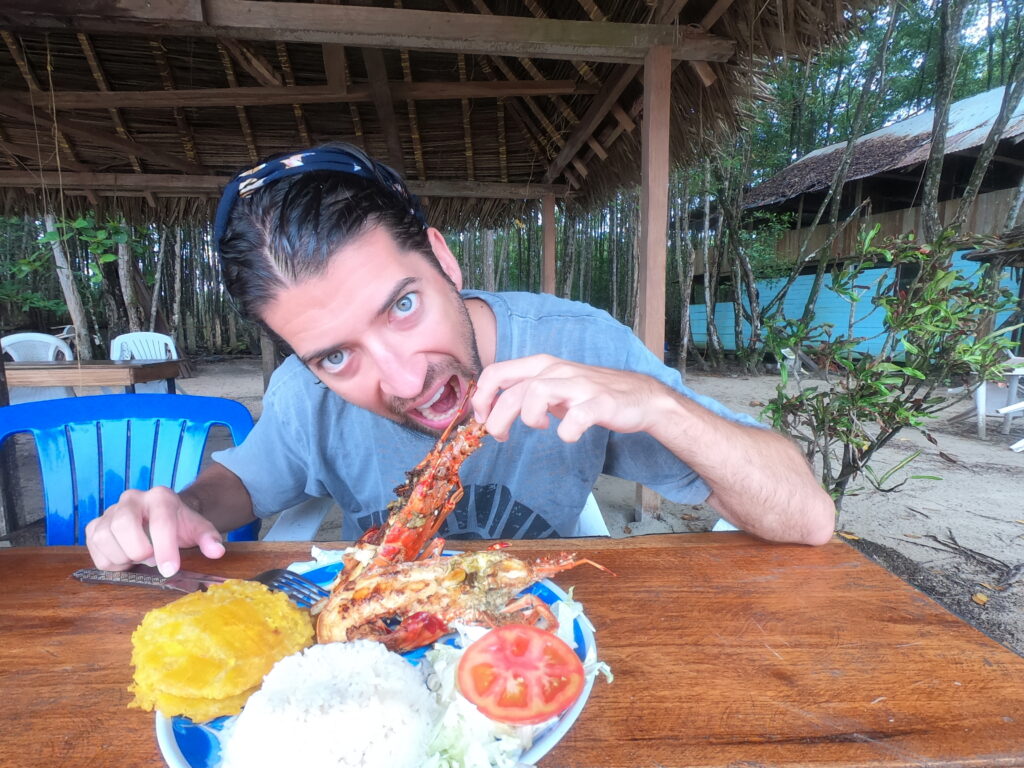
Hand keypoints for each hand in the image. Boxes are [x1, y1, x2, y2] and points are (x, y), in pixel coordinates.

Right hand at [84, 486, 224, 576]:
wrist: (160, 517)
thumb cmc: (179, 524)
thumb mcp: (198, 529)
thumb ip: (209, 538)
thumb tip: (216, 552)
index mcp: (160, 497)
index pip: (160, 521)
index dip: (165, 548)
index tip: (169, 570)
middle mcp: (131, 498)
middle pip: (123, 525)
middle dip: (139, 551)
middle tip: (152, 560)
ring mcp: (110, 511)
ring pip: (104, 538)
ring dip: (124, 557)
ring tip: (140, 558)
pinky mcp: (94, 525)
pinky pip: (94, 550)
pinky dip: (110, 562)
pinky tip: (126, 560)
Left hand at [471, 354, 663, 441]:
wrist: (639, 396)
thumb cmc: (589, 393)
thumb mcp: (552, 385)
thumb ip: (524, 391)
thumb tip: (491, 409)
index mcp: (542, 365)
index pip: (497, 372)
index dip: (482, 397)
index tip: (482, 419)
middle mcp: (558, 370)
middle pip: (513, 390)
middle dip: (497, 418)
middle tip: (499, 437)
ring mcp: (580, 386)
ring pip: (537, 393)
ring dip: (529, 417)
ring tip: (539, 427)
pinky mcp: (601, 403)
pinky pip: (577, 417)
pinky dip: (567, 431)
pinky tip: (568, 435)